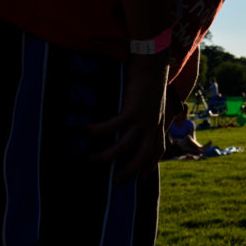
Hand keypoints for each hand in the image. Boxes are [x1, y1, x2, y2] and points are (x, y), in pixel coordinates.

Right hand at [89, 53, 169, 182]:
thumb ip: (149, 114)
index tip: (143, 178)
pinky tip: (85, 132)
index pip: (158, 150)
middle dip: (129, 171)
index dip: (151, 165)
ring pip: (125, 146)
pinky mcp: (132, 109)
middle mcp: (153, 124)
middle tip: (115, 181)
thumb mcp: (154, 101)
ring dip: (107, 155)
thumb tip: (138, 122)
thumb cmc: (151, 81)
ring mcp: (143, 118)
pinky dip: (98, 131)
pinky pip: (112, 126)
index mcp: (159, 123)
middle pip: (143, 155)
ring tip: (91, 159)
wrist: (153, 63)